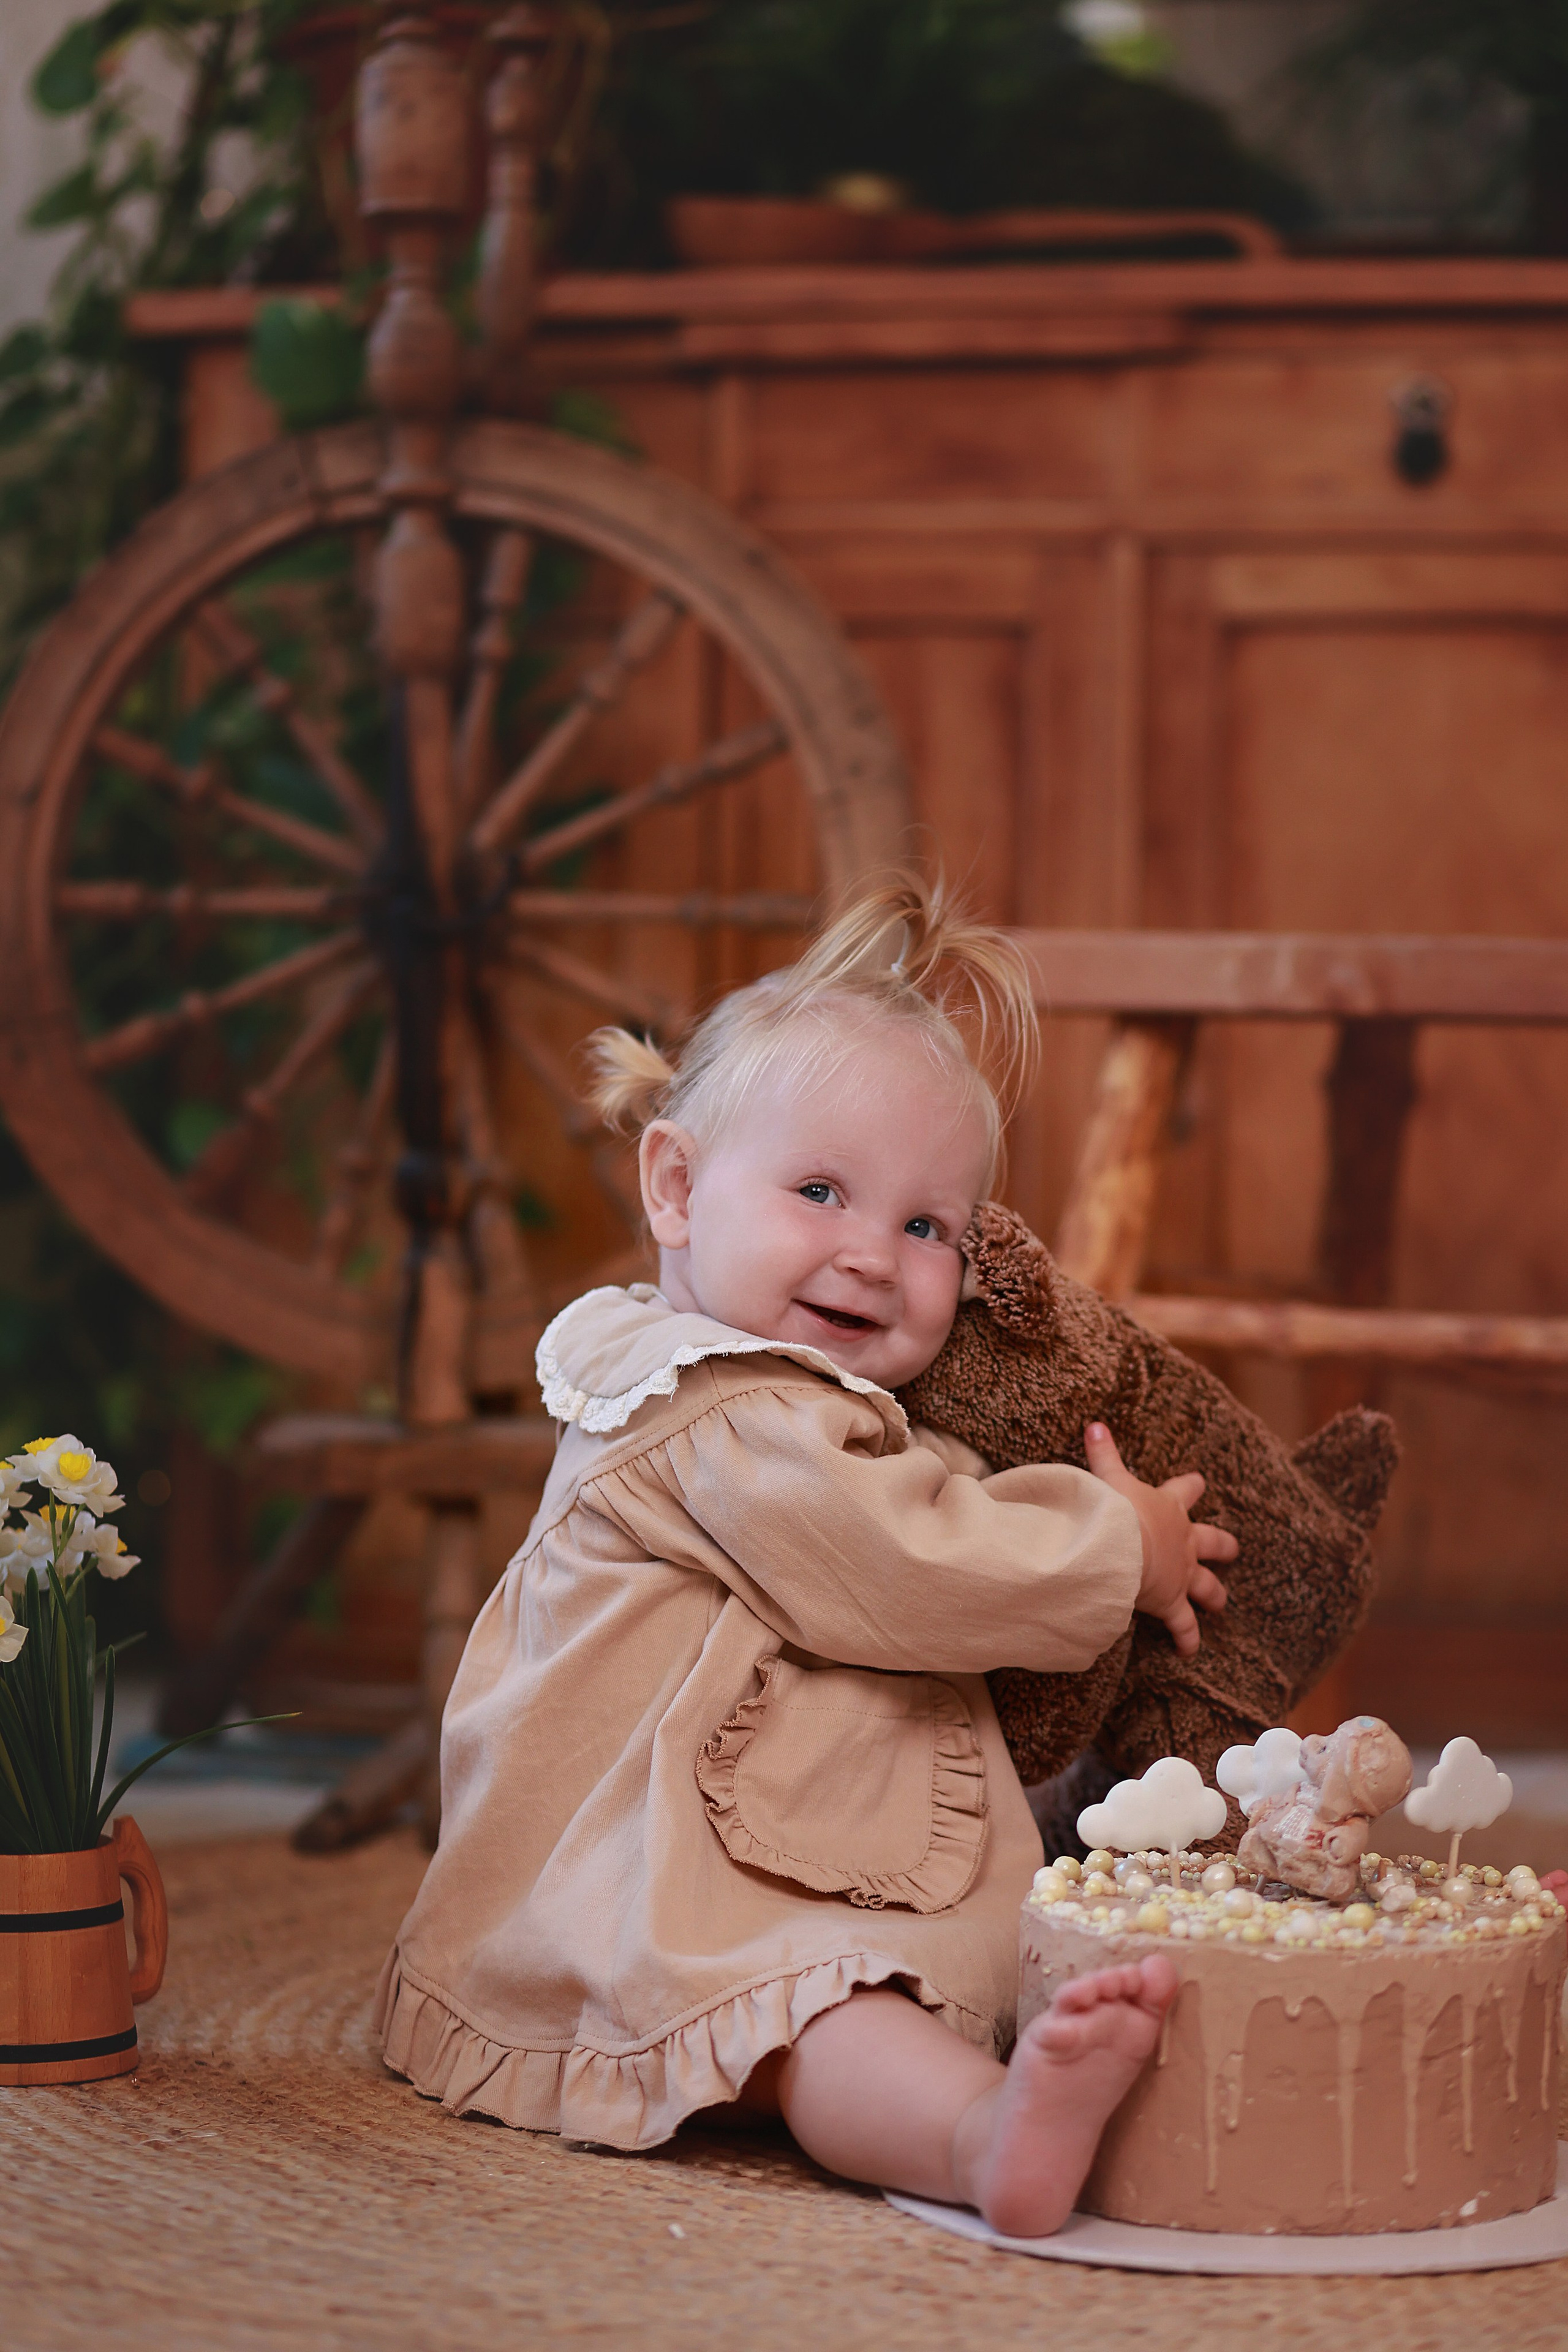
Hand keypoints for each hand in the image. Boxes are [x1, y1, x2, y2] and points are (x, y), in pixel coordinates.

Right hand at [1085, 1422, 1235, 1657]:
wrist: (1123, 1546)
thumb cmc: (1116, 1511)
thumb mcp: (1110, 1478)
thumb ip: (1103, 1453)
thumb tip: (1095, 1424)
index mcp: (1170, 1508)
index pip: (1188, 1489)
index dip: (1193, 1486)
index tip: (1199, 1482)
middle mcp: (1184, 1541)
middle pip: (1214, 1542)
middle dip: (1223, 1546)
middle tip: (1233, 1549)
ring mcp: (1182, 1573)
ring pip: (1208, 1586)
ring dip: (1214, 1594)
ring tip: (1220, 1604)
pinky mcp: (1173, 1602)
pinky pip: (1184, 1626)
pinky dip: (1186, 1639)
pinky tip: (1188, 1651)